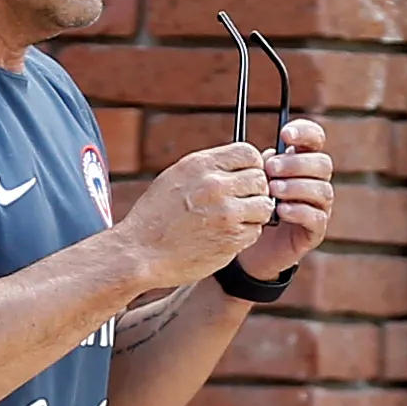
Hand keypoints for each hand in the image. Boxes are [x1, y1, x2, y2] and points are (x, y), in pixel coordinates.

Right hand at [110, 141, 272, 288]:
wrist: (141, 252)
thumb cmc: (157, 215)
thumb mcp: (178, 177)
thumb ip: (211, 168)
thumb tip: (250, 160)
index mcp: (201, 165)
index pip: (248, 153)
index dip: (253, 165)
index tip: (247, 176)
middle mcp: (215, 185)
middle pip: (261, 179)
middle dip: (256, 190)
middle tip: (242, 202)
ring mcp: (226, 213)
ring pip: (265, 206)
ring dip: (255, 213)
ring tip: (235, 219)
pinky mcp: (232, 238)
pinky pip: (256, 230)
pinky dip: (247, 234)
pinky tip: (226, 235)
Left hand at [231, 118, 332, 285]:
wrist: (250, 247)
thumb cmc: (251, 205)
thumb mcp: (252, 181)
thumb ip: (262, 165)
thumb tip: (268, 155)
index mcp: (302, 162)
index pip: (315, 139)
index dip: (305, 132)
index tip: (285, 134)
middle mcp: (316, 182)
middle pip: (323, 164)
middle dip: (297, 164)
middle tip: (271, 169)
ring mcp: (319, 207)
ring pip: (322, 190)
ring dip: (297, 186)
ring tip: (273, 190)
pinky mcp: (315, 231)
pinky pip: (316, 217)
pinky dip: (299, 210)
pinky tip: (281, 210)